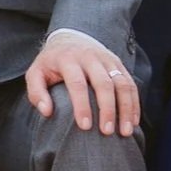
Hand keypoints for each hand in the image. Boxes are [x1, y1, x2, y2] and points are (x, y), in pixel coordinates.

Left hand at [24, 30, 138, 136]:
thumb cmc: (51, 64)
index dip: (82, 106)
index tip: (85, 127)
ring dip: (126, 109)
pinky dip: (134, 104)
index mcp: (68, 59)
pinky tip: (133, 122)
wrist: (69, 39)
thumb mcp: (36, 73)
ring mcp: (107, 59)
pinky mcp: (118, 64)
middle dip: (107, 109)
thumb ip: (36, 93)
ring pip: (122, 84)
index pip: (77, 83)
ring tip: (125, 132)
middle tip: (107, 132)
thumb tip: (46, 111)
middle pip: (104, 83)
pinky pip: (130, 84)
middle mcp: (90, 57)